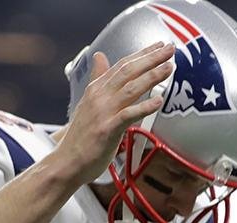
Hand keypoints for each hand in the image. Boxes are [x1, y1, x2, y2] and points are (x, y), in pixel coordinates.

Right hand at [57, 42, 175, 185]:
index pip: (122, 65)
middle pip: (128, 71)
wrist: (66, 162)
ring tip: (169, 68)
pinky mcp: (107, 130)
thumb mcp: (87, 103)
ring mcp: (103, 112)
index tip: (158, 46)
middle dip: (151, 58)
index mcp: (96, 89)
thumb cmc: (80, 138)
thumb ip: (97, 79)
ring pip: (131, 88)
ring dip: (152, 76)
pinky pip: (128, 115)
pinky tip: (158, 101)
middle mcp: (99, 97)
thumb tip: (99, 57)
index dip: (141, 54)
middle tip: (170, 50)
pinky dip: (144, 107)